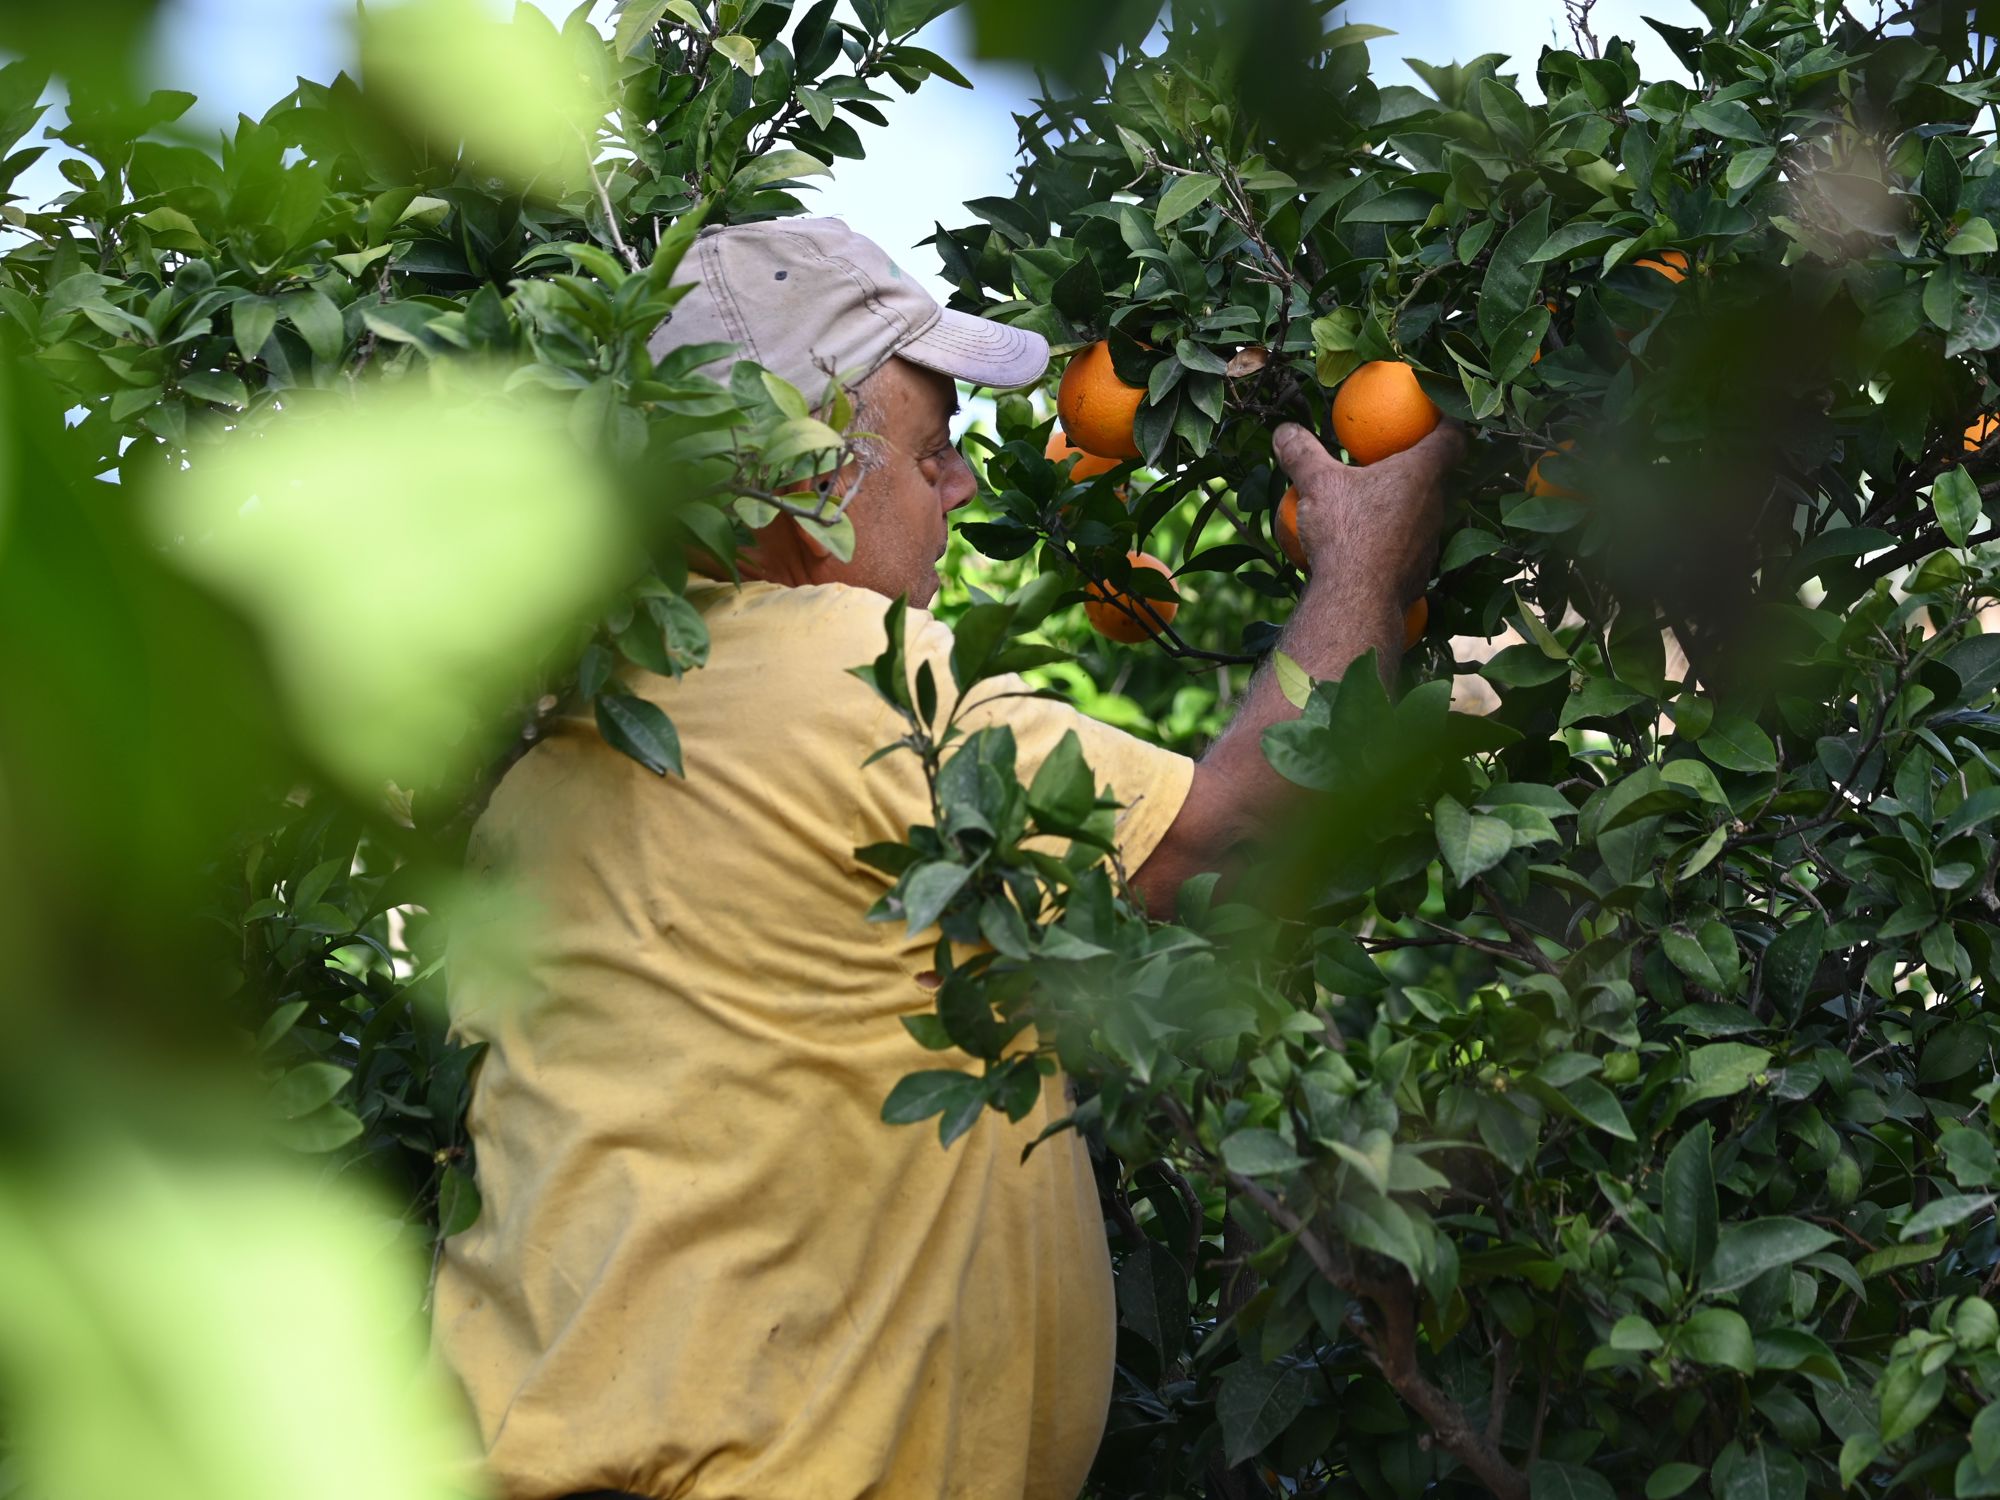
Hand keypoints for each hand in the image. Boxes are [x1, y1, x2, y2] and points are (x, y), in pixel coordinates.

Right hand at [1273, 419, 1462, 605]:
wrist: (1357, 601)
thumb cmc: (1345, 533)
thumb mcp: (1316, 486)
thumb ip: (1302, 454)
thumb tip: (1284, 431)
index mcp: (1421, 473)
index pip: (1452, 437)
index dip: (1449, 420)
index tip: (1437, 413)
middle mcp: (1435, 505)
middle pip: (1438, 476)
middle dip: (1420, 465)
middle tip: (1395, 457)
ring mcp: (1431, 541)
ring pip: (1423, 513)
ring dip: (1405, 505)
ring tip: (1376, 503)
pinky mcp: (1420, 571)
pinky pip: (1409, 547)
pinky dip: (1394, 540)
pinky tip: (1368, 545)